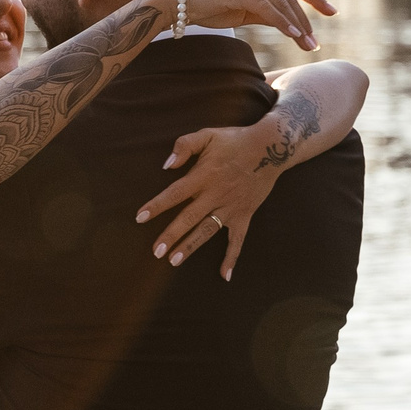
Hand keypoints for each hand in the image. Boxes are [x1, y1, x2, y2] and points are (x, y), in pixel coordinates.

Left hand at [133, 118, 296, 279]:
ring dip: (191, 246)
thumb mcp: (207, 134)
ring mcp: (230, 207)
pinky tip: (225, 275)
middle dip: (172, 235)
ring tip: (174, 261)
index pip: (175, 193)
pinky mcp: (244, 215)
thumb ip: (184, 146)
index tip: (140, 218)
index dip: (157, 205)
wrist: (270, 147)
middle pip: (189, 217)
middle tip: (156, 252)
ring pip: (207, 230)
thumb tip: (167, 165)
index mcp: (203, 175)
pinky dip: (232, 257)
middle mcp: (215, 194)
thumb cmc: (234, 140)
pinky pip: (237, 240)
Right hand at [171, 0, 332, 50]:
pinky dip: (282, 22)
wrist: (177, 1)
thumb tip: (284, 24)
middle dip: (307, 19)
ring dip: (297, 26)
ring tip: (307, 45)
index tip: (332, 11)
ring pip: (281, 2)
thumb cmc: (206, 6)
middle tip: (315, 43)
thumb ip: (262, 12)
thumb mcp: (240, 9)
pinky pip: (267, 8)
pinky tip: (293, 35)